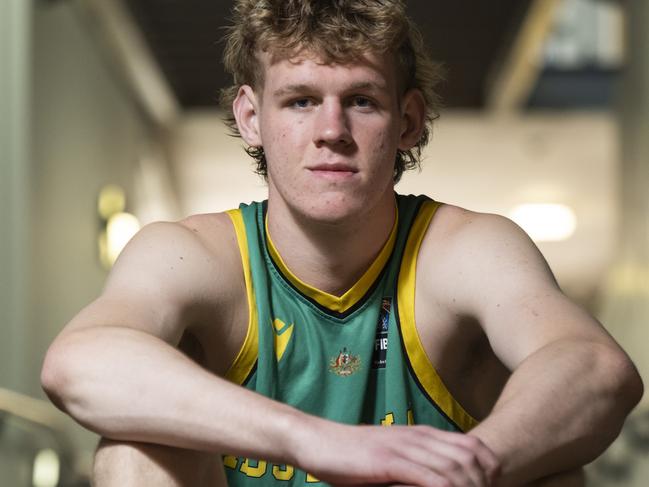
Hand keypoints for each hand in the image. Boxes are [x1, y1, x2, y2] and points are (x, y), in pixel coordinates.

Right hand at [292, 421, 500, 486]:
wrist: (318, 441)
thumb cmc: (352, 454)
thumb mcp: (391, 454)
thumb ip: (416, 464)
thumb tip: (440, 479)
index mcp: (421, 434)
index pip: (472, 445)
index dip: (489, 467)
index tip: (489, 486)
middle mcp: (417, 438)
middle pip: (469, 458)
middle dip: (482, 483)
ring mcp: (403, 448)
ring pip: (453, 469)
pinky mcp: (388, 462)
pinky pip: (428, 478)